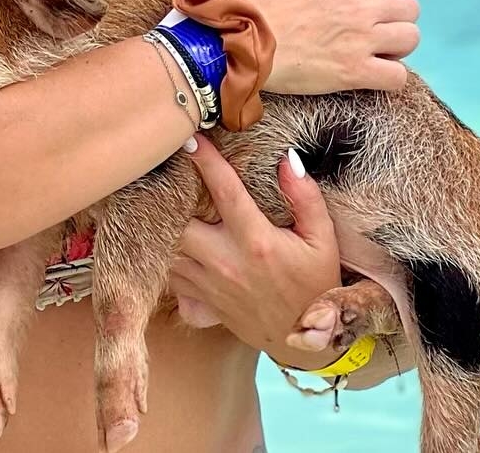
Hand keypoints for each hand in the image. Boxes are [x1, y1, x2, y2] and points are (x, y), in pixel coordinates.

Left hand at [168, 133, 344, 369]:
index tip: (191, 138)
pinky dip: (160, 257)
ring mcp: (209, 284)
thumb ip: (306, 198)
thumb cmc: (316, 284)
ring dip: (160, 226)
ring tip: (156, 201)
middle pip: (179, 221)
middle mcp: (226, 262)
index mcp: (256, 242)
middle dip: (168, 196)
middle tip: (162, 172)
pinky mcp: (200, 302)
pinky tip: (161, 240)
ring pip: (167, 249)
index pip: (224, 190)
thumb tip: (287, 160)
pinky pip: (168, 277)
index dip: (206, 160)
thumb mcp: (323, 240)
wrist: (306, 342)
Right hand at [253, 0, 419, 93]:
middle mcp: (357, 5)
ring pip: (411, 38)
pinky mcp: (356, 71)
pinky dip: (389, 78)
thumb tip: (331, 9)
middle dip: (394, 23)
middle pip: (408, 9)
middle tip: (374, 38)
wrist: (239, 44)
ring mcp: (360, 38)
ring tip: (374, 58)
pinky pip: (399, 76)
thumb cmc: (256, 18)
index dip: (371, 2)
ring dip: (397, 49)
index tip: (356, 17)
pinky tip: (370, 79)